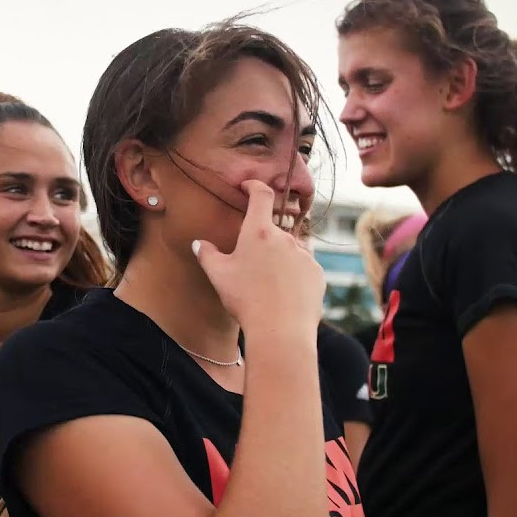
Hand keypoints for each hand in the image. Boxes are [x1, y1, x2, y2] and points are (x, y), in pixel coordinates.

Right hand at [192, 180, 324, 348]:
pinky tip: (282, 296)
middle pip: (272, 231)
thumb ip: (207, 255)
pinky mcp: (317, 273)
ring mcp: (305, 255)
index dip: (254, 186)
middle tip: (248, 267)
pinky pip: (302, 269)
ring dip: (277, 261)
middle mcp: (285, 238)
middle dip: (261, 243)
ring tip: (265, 287)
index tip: (249, 186)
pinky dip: (293, 276)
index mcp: (259, 232)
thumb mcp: (218, 276)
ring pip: (288, 251)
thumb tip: (199, 244)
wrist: (280, 330)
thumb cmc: (246, 300)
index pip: (261, 196)